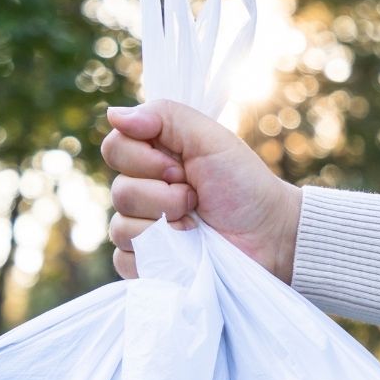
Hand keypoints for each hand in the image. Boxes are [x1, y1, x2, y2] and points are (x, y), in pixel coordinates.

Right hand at [102, 100, 301, 282]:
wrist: (268, 236)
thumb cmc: (243, 185)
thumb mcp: (210, 138)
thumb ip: (163, 116)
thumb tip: (111, 115)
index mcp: (152, 158)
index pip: (114, 149)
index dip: (144, 160)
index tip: (181, 168)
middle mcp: (142, 192)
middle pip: (119, 192)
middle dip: (163, 196)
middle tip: (195, 198)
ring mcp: (142, 232)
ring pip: (121, 229)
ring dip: (165, 227)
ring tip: (195, 226)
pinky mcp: (147, 265)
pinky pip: (125, 261)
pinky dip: (156, 257)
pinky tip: (184, 251)